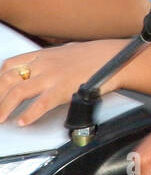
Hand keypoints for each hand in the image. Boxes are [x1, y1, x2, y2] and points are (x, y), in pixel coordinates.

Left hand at [0, 41, 122, 125]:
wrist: (115, 57)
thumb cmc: (95, 56)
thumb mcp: (66, 52)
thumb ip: (50, 61)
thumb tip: (42, 68)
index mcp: (43, 55)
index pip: (10, 65)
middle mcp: (43, 64)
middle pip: (8, 79)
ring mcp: (52, 76)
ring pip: (18, 92)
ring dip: (4, 108)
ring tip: (1, 120)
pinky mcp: (63, 89)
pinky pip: (40, 103)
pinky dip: (29, 114)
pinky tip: (23, 122)